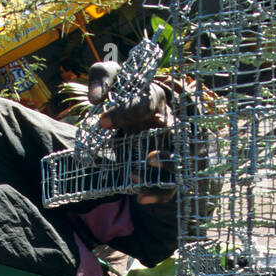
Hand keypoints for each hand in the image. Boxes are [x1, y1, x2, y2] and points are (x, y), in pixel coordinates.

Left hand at [86, 61, 174, 205]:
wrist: (136, 108)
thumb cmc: (125, 91)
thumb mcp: (113, 77)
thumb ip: (102, 78)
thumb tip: (96, 97)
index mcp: (156, 97)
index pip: (146, 103)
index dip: (125, 112)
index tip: (101, 121)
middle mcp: (169, 120)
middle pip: (174, 134)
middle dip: (162, 149)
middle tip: (145, 159)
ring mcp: (172, 144)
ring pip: (180, 160)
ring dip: (168, 169)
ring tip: (143, 175)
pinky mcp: (168, 164)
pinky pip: (171, 183)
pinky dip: (159, 193)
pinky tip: (140, 198)